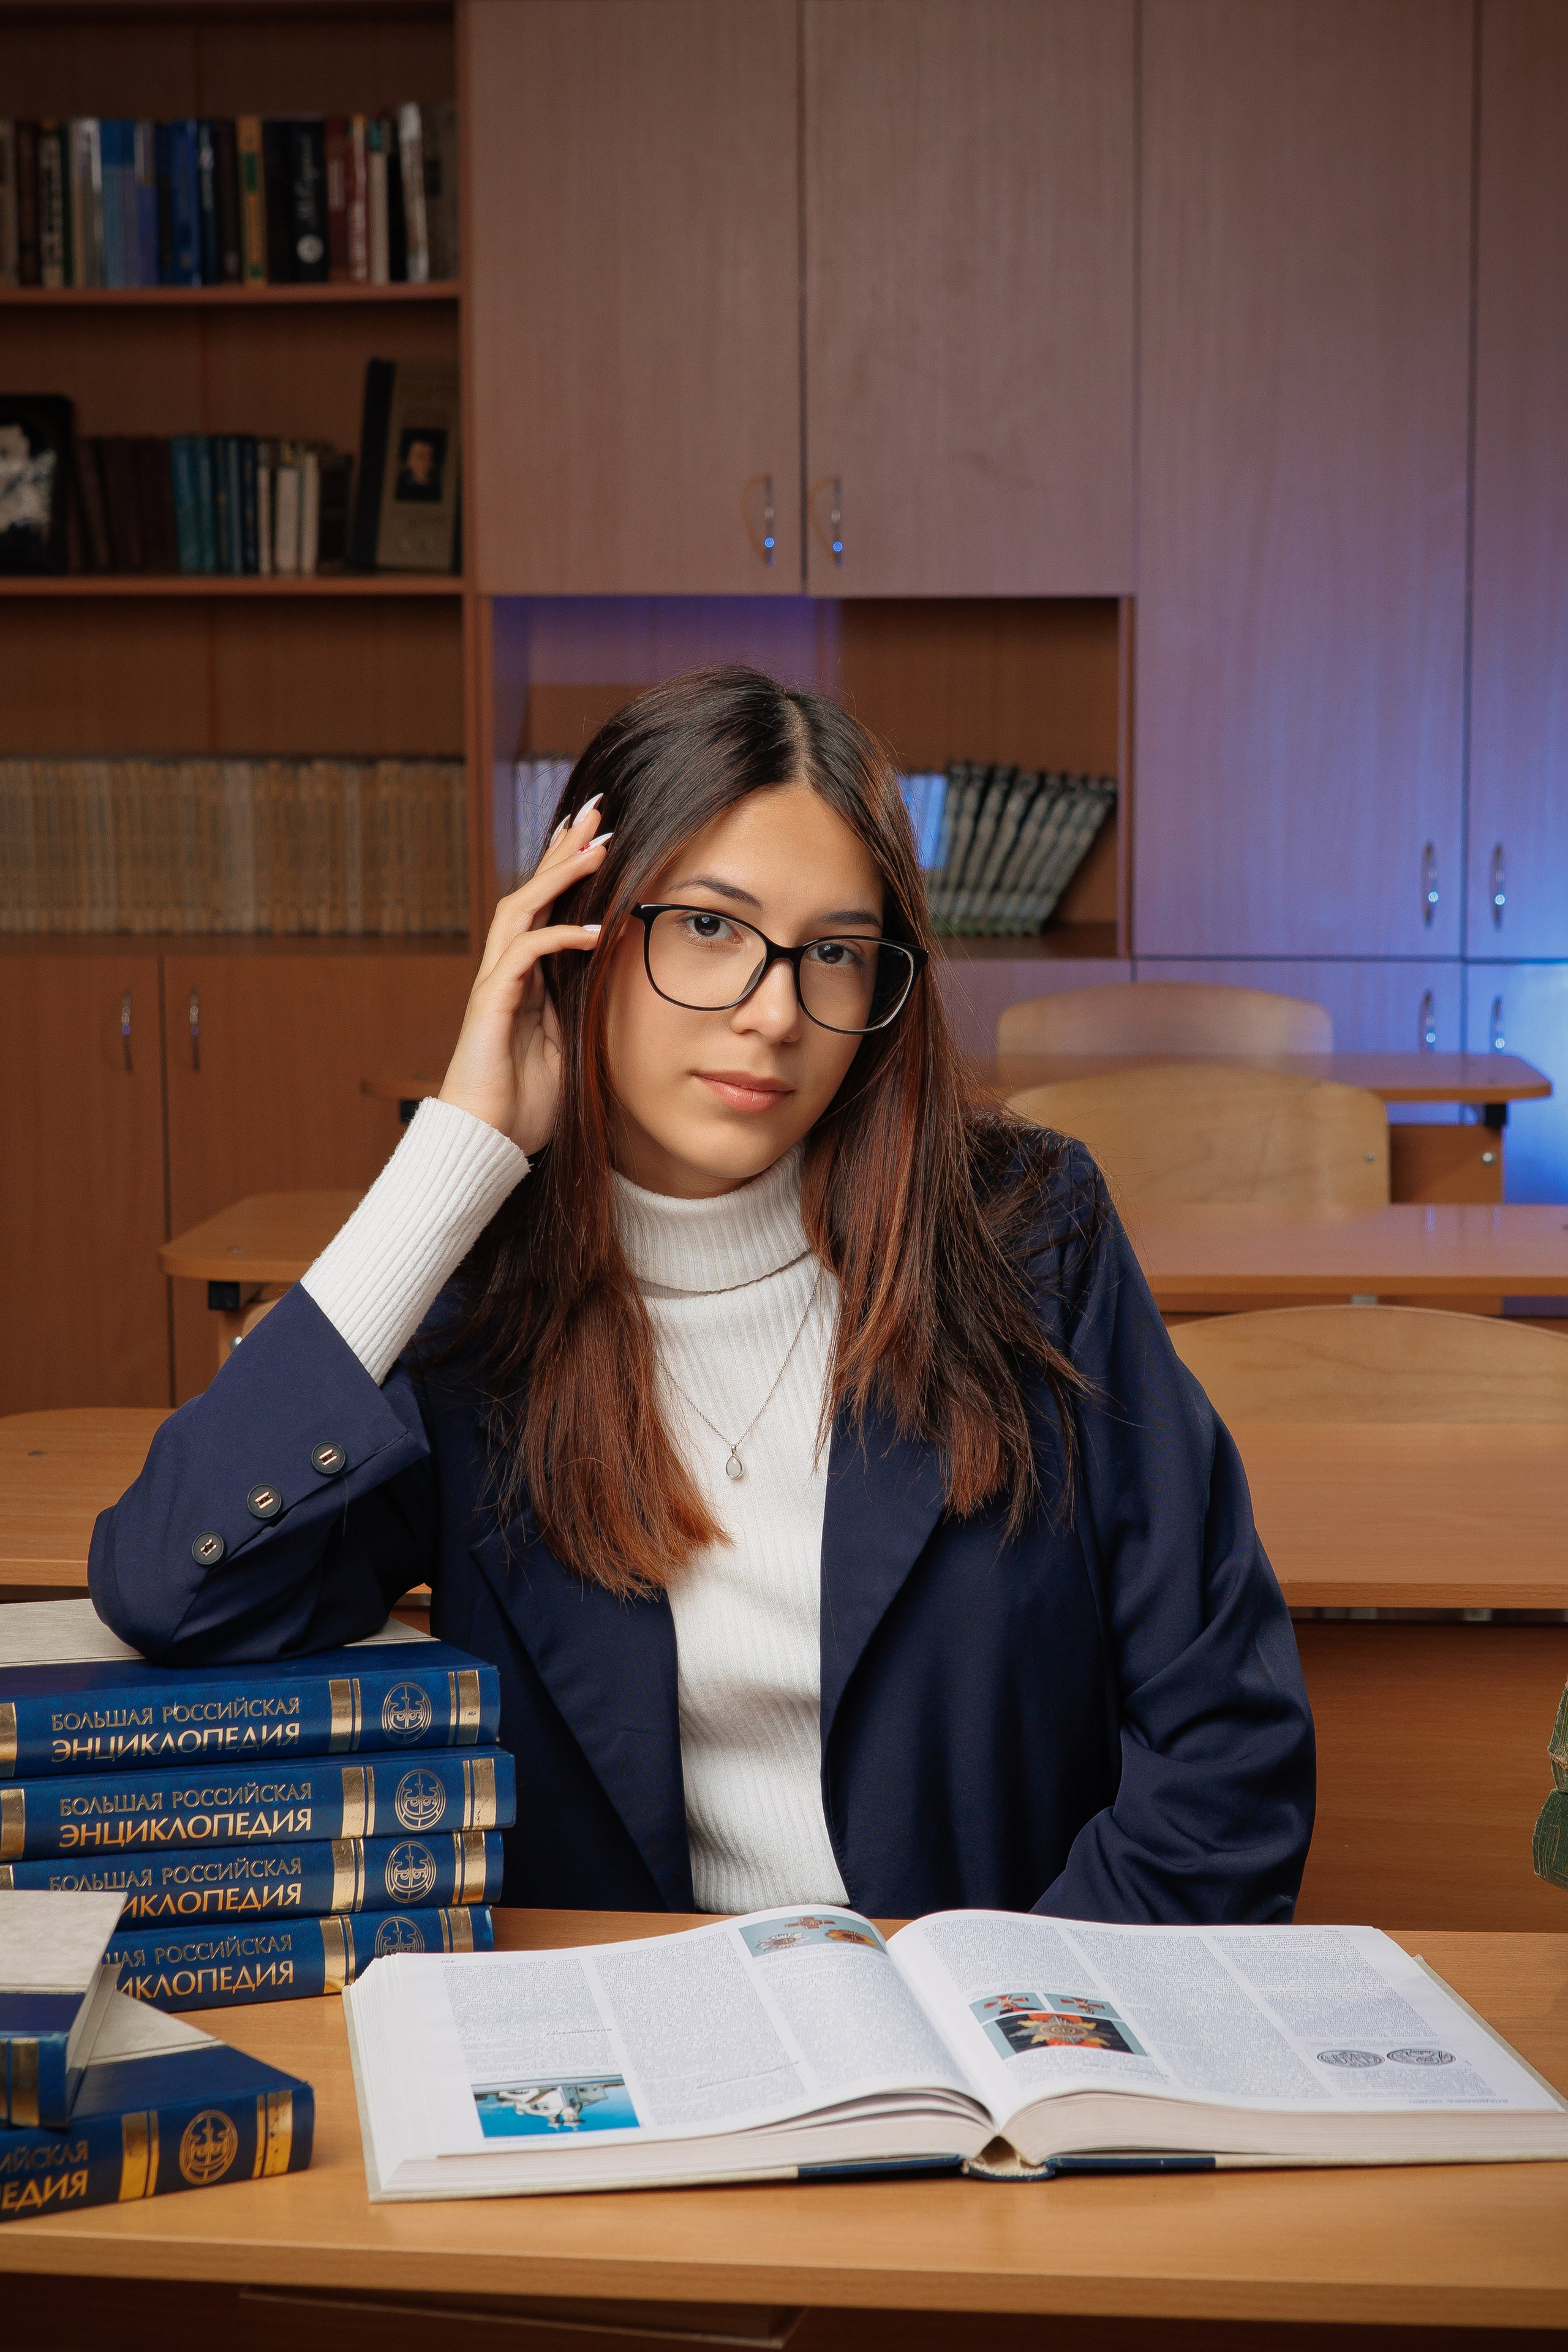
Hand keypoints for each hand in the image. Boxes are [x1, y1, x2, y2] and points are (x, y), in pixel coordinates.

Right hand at [439, 799, 610, 1154]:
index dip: (569, 869)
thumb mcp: (572, 1045)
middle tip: (594, 812)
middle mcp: (506, 970)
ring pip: (522, 910)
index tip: (599, 834)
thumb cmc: (527, 1101)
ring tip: (597, 848)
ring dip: (560, 877)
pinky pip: (525, 956)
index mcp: (526, 977)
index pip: (546, 908)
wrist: (489, 1140)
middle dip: (562, 850)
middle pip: (531, 892)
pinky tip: (596, 931)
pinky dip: (561, 938)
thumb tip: (619, 979)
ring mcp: (495, 984)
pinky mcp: (491, 1004)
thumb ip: (586, 1007)